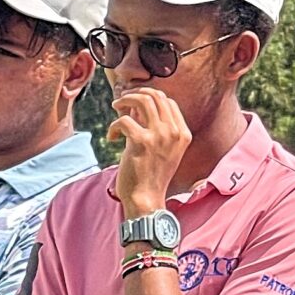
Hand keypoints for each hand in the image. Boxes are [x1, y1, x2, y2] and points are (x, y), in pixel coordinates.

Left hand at [109, 85, 192, 213]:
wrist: (147, 200)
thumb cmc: (151, 177)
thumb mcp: (161, 150)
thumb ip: (154, 127)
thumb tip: (136, 106)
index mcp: (183, 134)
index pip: (168, 102)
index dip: (150, 97)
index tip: (135, 102)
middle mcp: (174, 132)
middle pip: (156, 96)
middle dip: (135, 94)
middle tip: (122, 100)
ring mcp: (160, 136)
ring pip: (142, 100)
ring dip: (124, 100)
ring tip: (115, 107)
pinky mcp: (142, 142)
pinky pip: (123, 120)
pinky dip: (114, 126)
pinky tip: (112, 137)